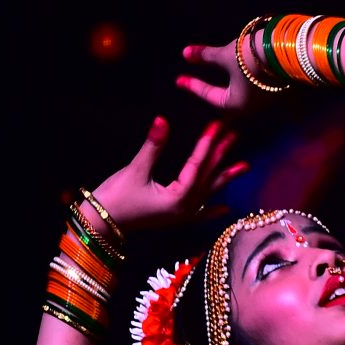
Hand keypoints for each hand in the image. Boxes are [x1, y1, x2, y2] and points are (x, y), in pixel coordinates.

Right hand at [87, 116, 247, 234]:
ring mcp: (181, 216)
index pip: (197, 166)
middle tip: (234, 134)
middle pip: (208, 178)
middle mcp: (185, 209)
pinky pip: (200, 213)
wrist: (100, 224)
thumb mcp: (135, 170)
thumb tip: (162, 119)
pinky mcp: (174, 218)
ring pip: (208, 192)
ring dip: (224, 177)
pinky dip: (213, 211)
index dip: (207, 144)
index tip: (217, 125)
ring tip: (244, 165)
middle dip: (220, 155)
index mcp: (178, 198)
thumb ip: (153, 147)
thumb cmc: (115, 198)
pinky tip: (226, 208)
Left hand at [175, 33, 270, 116]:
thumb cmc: (252, 57)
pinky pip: (257, 87)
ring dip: (231, 86)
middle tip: (199, 85)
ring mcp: (267, 99)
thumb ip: (206, 57)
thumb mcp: (226, 55)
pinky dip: (247, 80)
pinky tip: (244, 72)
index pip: (209, 95)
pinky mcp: (279, 88)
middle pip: (227, 100)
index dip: (193, 85)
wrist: (290, 51)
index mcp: (236, 105)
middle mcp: (252, 108)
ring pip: (244, 94)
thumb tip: (185, 53)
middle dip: (213, 92)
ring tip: (222, 77)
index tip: (179, 80)